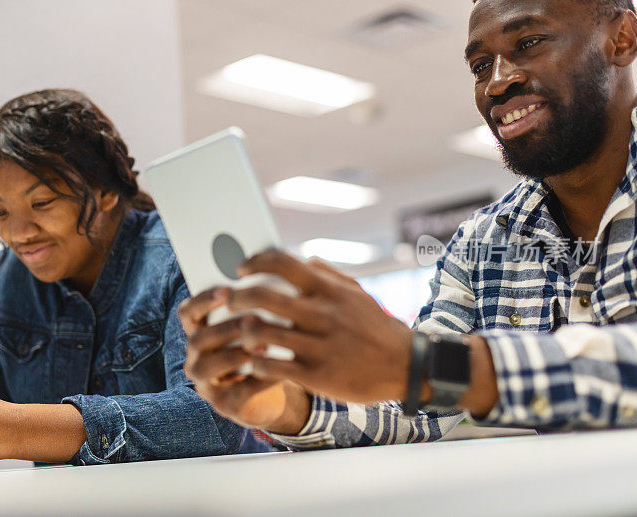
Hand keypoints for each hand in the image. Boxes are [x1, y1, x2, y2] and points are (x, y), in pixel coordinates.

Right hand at [180, 289, 310, 434]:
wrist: (276, 389)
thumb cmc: (266, 348)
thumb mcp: (260, 326)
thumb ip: (257, 306)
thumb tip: (272, 277)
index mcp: (202, 331)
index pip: (188, 312)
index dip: (202, 300)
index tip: (225, 290)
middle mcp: (197, 356)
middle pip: (197, 339)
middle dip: (224, 328)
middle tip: (251, 320)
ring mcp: (208, 383)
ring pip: (206, 367)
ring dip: (234, 354)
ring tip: (263, 345)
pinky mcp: (225, 405)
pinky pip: (238, 393)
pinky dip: (259, 380)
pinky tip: (280, 370)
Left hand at [221, 250, 414, 404]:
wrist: (407, 367)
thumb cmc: (376, 328)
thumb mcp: (357, 294)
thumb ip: (329, 275)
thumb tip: (304, 261)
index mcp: (328, 290)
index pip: (283, 263)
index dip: (255, 262)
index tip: (240, 270)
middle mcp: (322, 314)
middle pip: (263, 296)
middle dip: (237, 298)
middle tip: (229, 303)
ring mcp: (318, 345)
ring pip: (261, 332)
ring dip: (242, 332)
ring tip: (239, 336)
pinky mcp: (317, 375)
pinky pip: (271, 366)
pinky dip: (255, 363)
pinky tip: (254, 363)